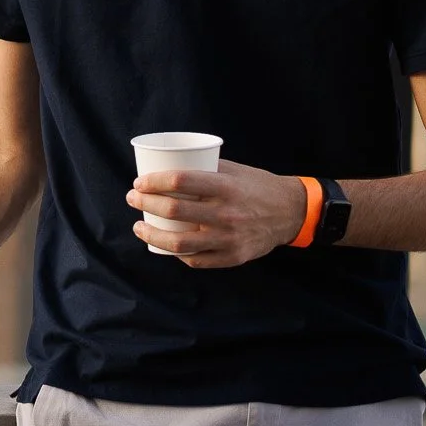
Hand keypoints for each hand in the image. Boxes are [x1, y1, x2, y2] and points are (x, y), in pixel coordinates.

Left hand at [127, 160, 308, 267]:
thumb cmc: (257, 186)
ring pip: (180, 242)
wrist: (293, 212)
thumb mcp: (234, 170)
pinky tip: (165, 246)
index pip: (180, 181)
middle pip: (174, 210)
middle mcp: (227, 213)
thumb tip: (165, 165)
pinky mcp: (233, 256)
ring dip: (151, 234)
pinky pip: (197, 260)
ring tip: (139, 227)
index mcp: (226, 187)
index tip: (139, 182)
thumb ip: (204, 169)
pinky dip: (177, 254)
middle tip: (133, 198)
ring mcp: (230, 238)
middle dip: (145, 203)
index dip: (153, 181)